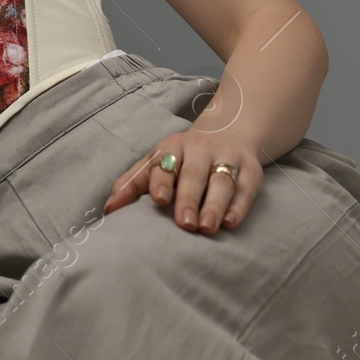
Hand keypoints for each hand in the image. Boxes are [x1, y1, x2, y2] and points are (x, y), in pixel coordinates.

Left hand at [102, 125, 263, 234]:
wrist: (230, 131)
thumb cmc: (183, 158)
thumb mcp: (156, 162)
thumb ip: (132, 184)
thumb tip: (109, 209)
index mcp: (173, 148)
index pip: (166, 163)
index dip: (162, 180)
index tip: (158, 200)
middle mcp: (201, 150)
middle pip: (194, 174)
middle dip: (189, 198)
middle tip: (184, 224)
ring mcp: (228, 158)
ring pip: (221, 181)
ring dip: (214, 205)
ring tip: (206, 228)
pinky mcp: (250, 171)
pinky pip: (245, 188)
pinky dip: (238, 206)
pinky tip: (230, 223)